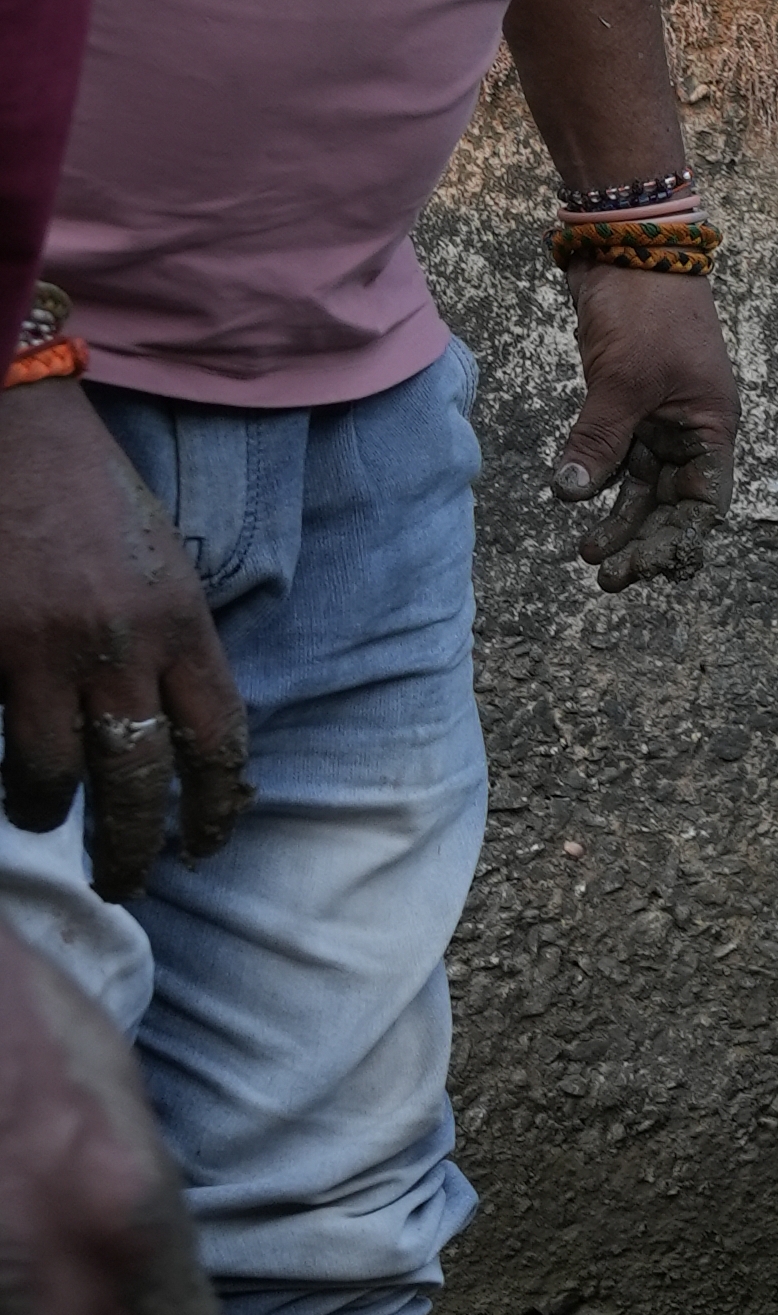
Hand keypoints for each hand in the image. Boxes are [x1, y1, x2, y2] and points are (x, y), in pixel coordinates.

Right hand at [0, 379, 245, 896]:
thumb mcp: (162, 567)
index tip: (208, 845)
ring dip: (48, 810)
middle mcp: (122, 647)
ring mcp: (45, 654)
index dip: (217, 806)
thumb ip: (171, 644)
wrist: (16, 432)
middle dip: (134, 846)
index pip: (219, 740)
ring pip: (53, 776)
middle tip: (124, 883)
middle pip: (139, 781)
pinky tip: (1, 778)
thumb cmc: (90, 497)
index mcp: (182, 623)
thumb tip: (172, 728)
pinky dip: (0, 767)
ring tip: (42, 818)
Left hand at [555, 270, 736, 590]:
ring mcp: (658, 415)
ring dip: (617, 518)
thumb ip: (599, 440)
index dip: (676, 543)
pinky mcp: (626, 401)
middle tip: (603, 575)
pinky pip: (615, 455)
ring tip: (587, 551)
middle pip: (672, 503)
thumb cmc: (646, 312)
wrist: (627, 247)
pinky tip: (575, 498)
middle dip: (643, 541)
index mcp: (711, 426)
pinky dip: (597, 479)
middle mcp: (690, 428)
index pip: (704, 504)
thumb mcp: (624, 380)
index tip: (641, 570)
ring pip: (641, 485)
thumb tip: (569, 493)